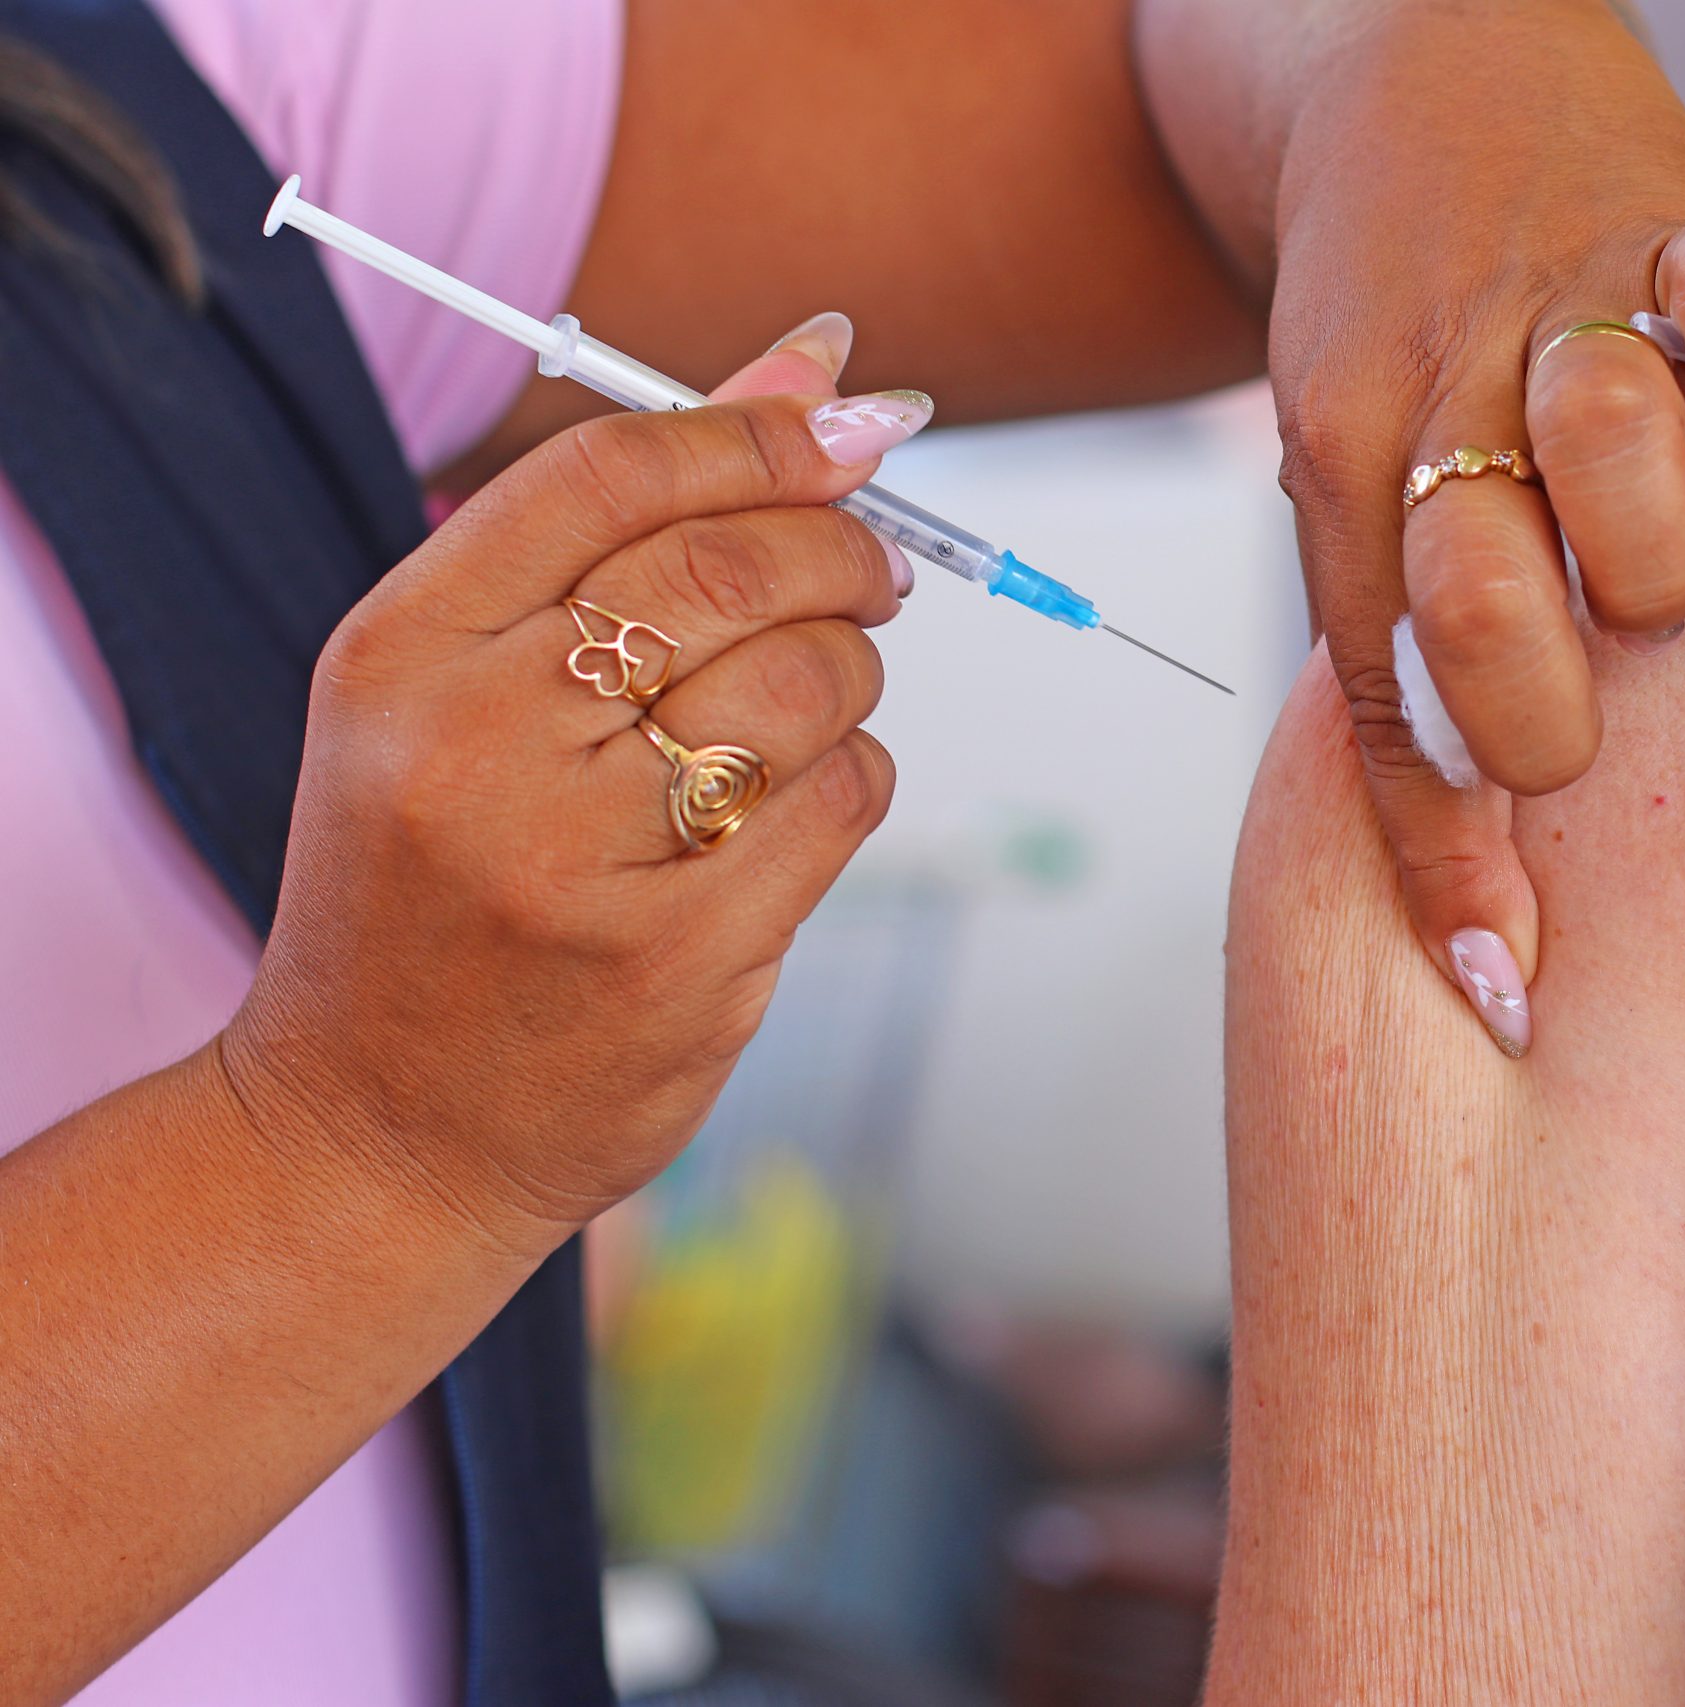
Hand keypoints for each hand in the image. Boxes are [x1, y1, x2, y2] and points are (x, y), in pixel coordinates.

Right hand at [221, 320, 928, 1250]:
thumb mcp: (462, 687)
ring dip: (854, 669)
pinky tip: (810, 792)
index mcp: (400, 654)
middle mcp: (475, 748)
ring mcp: (576, 866)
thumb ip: (628, 522)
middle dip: (842, 547)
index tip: (838, 434)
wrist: (374, 1127)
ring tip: (825, 690)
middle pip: (727, 571)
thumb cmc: (433, 882)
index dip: (758, 432)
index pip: (613, 473)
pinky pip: (841, 806)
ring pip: (806, 686)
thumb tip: (819, 366)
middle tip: (872, 567)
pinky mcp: (678, 964)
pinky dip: (858, 776)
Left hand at [1264, 2, 1684, 1049]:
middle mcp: (1440, 383)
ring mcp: (1557, 297)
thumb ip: (1402, 634)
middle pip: (1470, 585)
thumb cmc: (1392, 316)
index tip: (1504, 984)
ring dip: (1646, 556)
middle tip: (1581, 729)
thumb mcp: (1348, 468)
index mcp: (1340, 463)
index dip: (1442, 855)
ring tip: (1664, 583)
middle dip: (1535, 713)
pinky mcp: (1678, 218)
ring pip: (1599, 446)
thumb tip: (1473, 874)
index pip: (1379, 692)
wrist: (1407, 68)